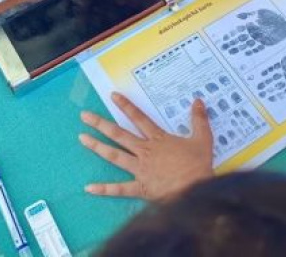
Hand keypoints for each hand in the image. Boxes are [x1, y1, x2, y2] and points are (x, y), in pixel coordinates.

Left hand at [79, 93, 213, 199]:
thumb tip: (198, 100)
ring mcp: (140, 169)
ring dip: (97, 147)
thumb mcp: (203, 139)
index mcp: (158, 139)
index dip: (126, 106)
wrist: (196, 190)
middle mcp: (145, 151)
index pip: (139, 118)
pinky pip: (120, 189)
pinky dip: (104, 189)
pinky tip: (88, 188)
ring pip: (115, 156)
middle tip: (84, 116)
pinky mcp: (140, 187)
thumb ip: (199, 119)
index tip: (112, 96)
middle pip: (119, 134)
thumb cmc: (198, 166)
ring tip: (82, 139)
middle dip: (100, 124)